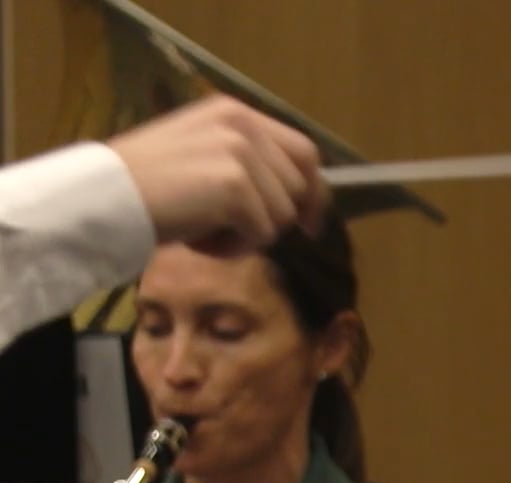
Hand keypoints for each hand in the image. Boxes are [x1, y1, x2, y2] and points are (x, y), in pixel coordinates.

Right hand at [106, 95, 328, 253]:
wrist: (102, 197)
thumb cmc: (145, 186)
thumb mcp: (201, 155)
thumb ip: (245, 162)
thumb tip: (297, 198)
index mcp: (235, 113)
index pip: (304, 152)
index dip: (315, 192)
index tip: (310, 225)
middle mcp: (242, 124)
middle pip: (299, 188)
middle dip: (272, 219)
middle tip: (228, 229)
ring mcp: (239, 152)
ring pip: (282, 216)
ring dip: (247, 236)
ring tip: (202, 228)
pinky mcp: (234, 184)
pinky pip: (261, 234)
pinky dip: (232, 248)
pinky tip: (197, 237)